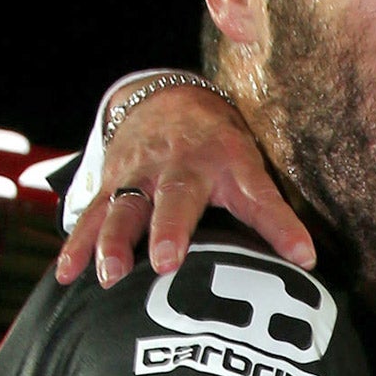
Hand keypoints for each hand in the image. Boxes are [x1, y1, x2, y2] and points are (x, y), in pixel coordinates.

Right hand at [56, 81, 312, 288]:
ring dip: (114, 242)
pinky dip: (77, 245)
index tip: (302, 255)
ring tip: (111, 276)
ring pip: (124, 208)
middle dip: (168, 230)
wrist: (168, 100)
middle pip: (175, 198)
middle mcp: (181, 166)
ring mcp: (141, 174)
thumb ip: (274, 213)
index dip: (281, 225)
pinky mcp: (111, 185)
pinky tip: (66, 276)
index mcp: (229, 162)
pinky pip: (90, 216)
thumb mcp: (253, 167)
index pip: (261, 193)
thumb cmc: (222, 149)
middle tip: (165, 262)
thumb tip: (310, 262)